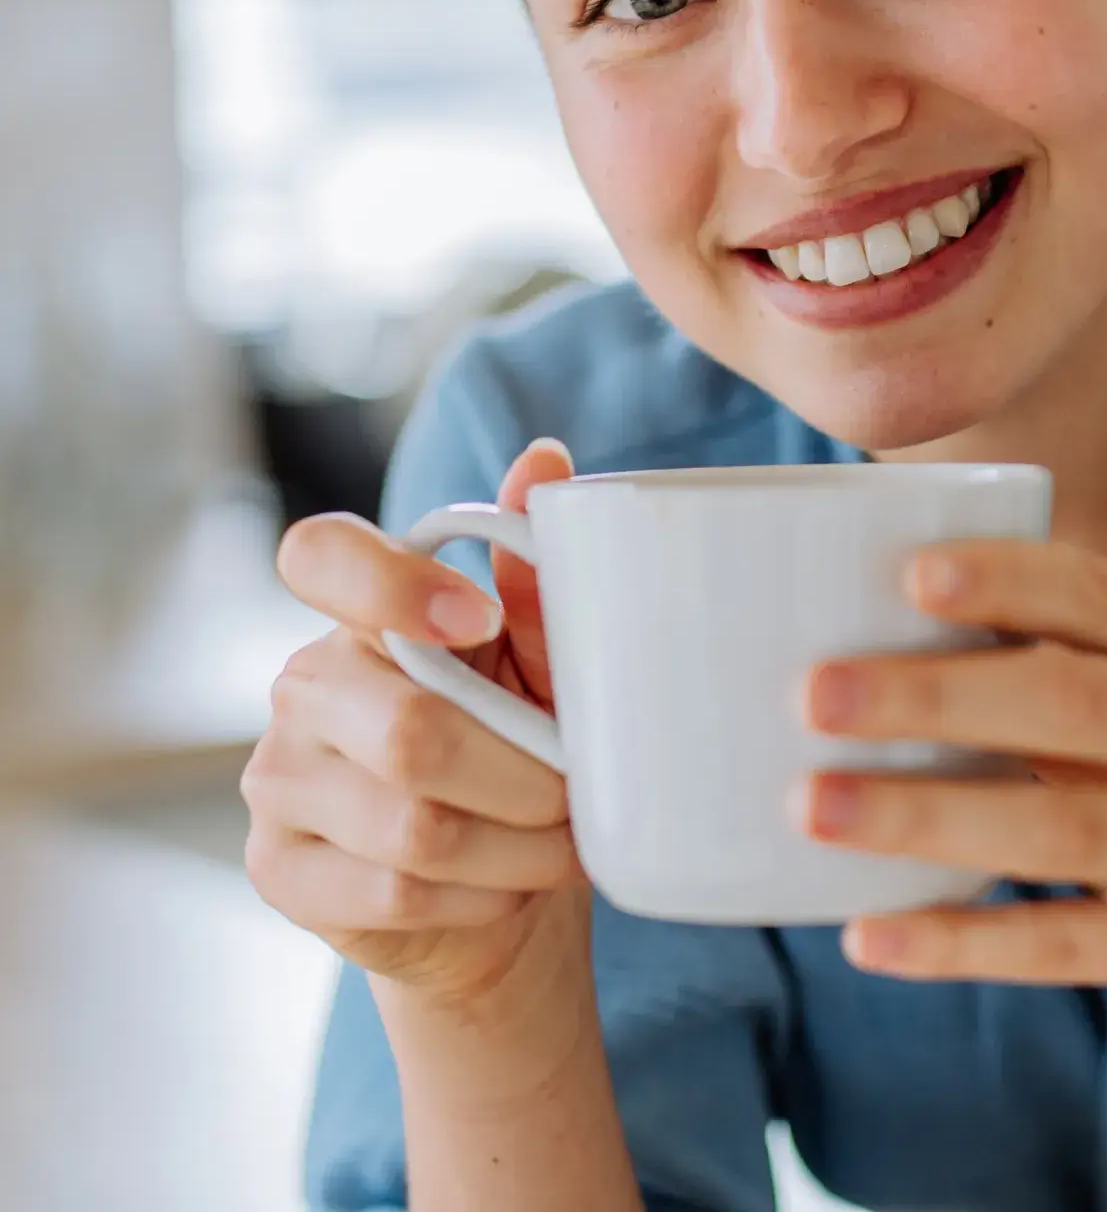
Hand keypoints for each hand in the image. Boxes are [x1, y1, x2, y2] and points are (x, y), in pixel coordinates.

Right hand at [243, 438, 590, 1013]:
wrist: (491, 889)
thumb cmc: (515, 746)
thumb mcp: (537, 658)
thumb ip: (538, 571)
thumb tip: (547, 459)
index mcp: (360, 612)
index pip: (320, 554)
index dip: (393, 582)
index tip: (480, 618)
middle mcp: (303, 685)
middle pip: (409, 731)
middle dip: (524, 774)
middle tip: (579, 793)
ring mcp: (277, 780)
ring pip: (414, 827)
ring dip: (517, 846)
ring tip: (564, 844)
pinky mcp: (280, 870)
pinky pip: (395, 891)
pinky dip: (482, 896)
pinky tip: (509, 887)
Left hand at [795, 539, 1106, 1072]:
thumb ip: (1094, 655)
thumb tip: (895, 607)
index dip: (1009, 580)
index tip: (906, 572)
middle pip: (1074, 702)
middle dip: (936, 693)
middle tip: (814, 691)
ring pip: (1061, 825)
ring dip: (924, 816)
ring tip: (811, 806)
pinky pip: (1064, 945)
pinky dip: (961, 940)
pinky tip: (870, 934)